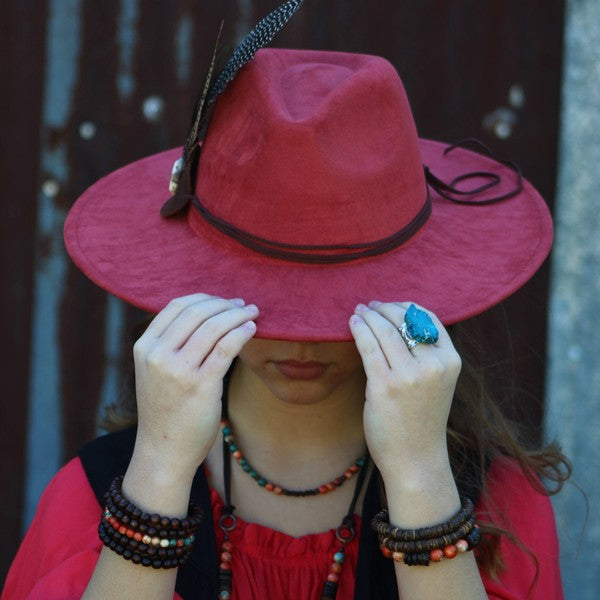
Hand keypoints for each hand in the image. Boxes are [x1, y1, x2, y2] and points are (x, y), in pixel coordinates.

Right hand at [131, 293, 258, 479]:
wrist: (163, 452)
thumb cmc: (166, 410)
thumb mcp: (156, 371)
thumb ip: (171, 344)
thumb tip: (206, 314)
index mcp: (144, 347)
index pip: (176, 306)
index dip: (205, 298)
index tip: (223, 300)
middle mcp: (157, 355)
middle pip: (197, 312)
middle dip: (224, 304)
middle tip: (243, 304)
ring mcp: (178, 370)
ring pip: (214, 327)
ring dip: (238, 315)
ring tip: (252, 313)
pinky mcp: (201, 385)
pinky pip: (226, 347)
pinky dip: (242, 333)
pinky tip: (252, 329)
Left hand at [349, 301, 460, 481]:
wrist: (416, 459)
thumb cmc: (421, 420)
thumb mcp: (435, 382)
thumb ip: (424, 354)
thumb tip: (396, 322)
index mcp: (450, 360)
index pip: (429, 319)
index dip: (405, 306)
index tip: (389, 304)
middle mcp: (433, 365)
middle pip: (404, 321)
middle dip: (383, 308)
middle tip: (369, 306)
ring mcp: (409, 375)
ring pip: (384, 331)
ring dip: (369, 316)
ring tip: (359, 311)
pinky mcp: (384, 385)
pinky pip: (368, 347)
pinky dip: (359, 330)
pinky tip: (353, 323)